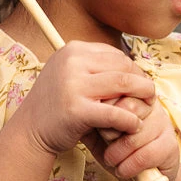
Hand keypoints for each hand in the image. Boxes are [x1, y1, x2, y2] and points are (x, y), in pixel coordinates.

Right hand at [17, 41, 155, 156]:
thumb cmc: (55, 106)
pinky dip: (130, 120)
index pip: (115, 54)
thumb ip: (93, 68)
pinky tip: (135, 126)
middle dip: (141, 81)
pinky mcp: (77, 110)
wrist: (31, 131)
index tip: (141, 83)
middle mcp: (73, 62)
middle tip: (150, 95)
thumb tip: (127, 66)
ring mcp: (74, 85)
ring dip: (142, 97)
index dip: (133, 69)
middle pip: (122, 66)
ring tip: (149, 107)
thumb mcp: (70, 76)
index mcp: (73, 50)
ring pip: (123, 85)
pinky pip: (114, 113)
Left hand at [83, 96, 180, 180]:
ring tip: (111, 160)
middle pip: (128, 107)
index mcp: (133, 96)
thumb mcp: (99, 133)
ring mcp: (163, 124)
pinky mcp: (170, 145)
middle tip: (106, 141)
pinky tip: (121, 171)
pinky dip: (129, 166)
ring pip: (135, 133)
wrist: (143, 180)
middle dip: (111, 129)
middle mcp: (151, 105)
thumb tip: (72, 103)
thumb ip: (90, 117)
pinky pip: (146, 154)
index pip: (117, 90)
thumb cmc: (118, 153)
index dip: (105, 109)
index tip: (98, 124)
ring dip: (118, 152)